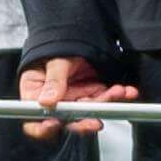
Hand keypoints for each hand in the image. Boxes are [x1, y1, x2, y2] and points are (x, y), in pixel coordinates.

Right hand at [16, 54, 135, 141]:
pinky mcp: (91, 93)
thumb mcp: (53, 60)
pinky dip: (116, 95)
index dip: (43, 128)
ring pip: (90, 110)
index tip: (55, 124)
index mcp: (36, 94)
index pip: (35, 120)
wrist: (73, 32)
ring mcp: (75, 98)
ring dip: (105, 103)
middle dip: (83, 122)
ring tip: (117, 92)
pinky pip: (104, 99)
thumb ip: (53, 80)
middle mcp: (56, 101)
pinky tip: (125, 91)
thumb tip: (47, 101)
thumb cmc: (55, 45)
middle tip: (94, 121)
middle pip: (67, 121)